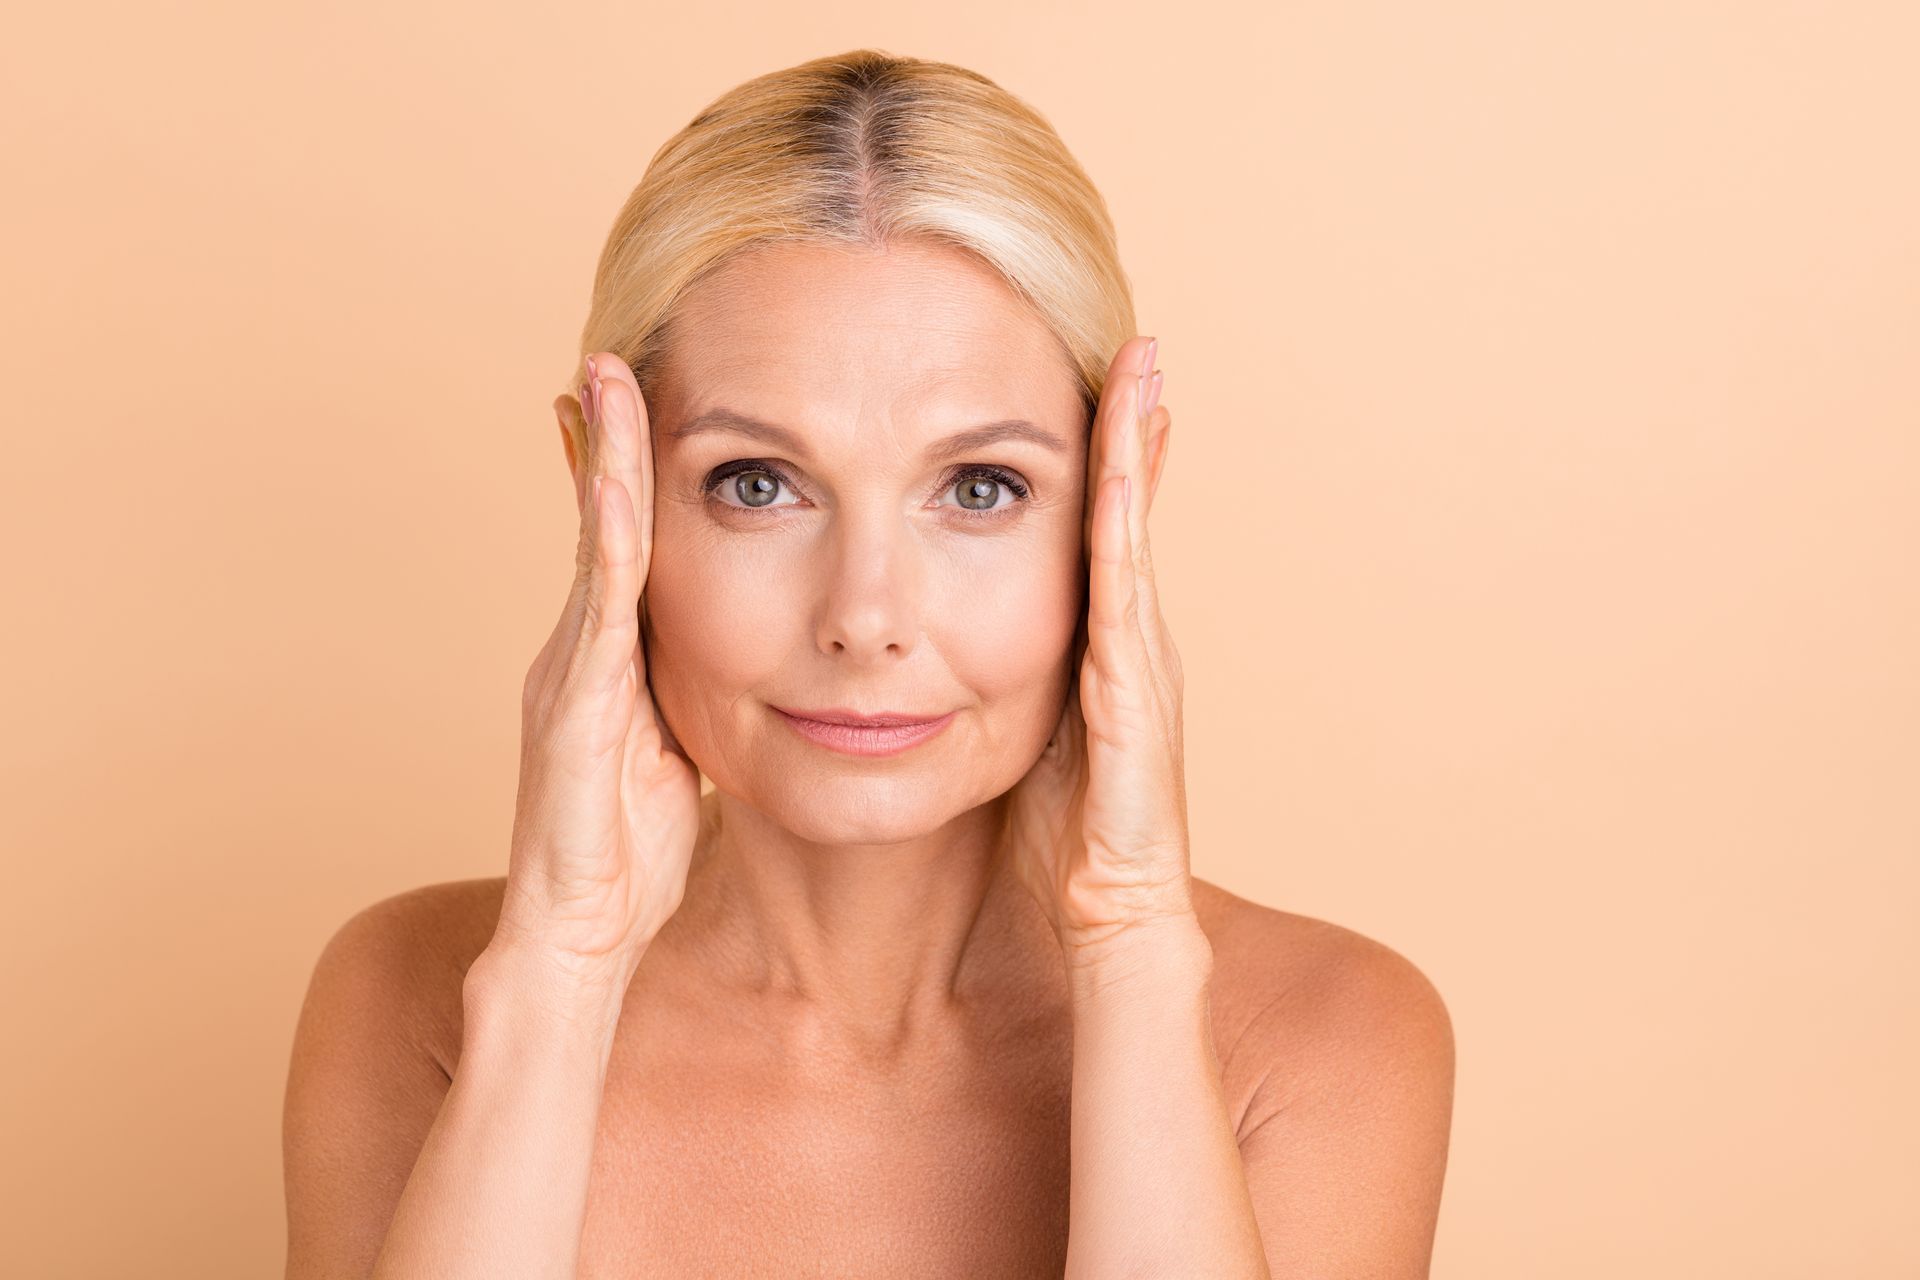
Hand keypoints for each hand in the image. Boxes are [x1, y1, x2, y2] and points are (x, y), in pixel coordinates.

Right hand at [490, 351, 701, 994]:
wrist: (579, 938)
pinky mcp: (571, 709)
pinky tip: (618, 488)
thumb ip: (688, 704)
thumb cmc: (629, 858)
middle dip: (603, 440)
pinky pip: (598, 612)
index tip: (638, 405)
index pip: (623, 549)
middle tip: (609, 357)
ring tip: (605, 380)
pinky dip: (608, 543)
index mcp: (607, 663)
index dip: (627, 477)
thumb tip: (738, 672)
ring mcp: (568, 675)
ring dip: (601, 462)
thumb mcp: (676, 759)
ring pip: (591, 547)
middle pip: (597, 525)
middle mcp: (577, 653)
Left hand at [1005, 335, 1191, 961]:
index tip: (1104, 392)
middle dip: (1136, 430)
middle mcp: (1133, 643)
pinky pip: (1124, 590)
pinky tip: (1119, 467)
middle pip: (1132, 514)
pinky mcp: (1133, 690)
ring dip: (1138, 451)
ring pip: (1136, 533)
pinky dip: (1125, 522)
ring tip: (1143, 371)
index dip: (1109, 465)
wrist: (1110, 916)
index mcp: (1103, 652)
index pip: (1104, 538)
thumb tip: (949, 656)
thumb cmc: (1061, 842)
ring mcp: (1142, 661)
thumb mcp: (1027, 741)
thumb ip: (1007, 689)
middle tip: (1140, 348)